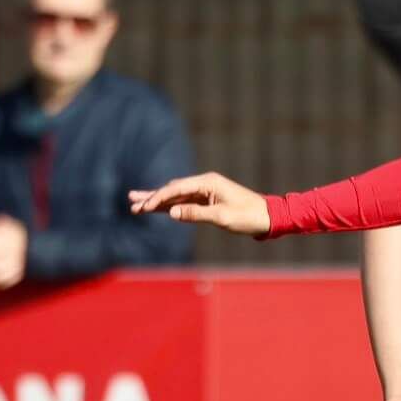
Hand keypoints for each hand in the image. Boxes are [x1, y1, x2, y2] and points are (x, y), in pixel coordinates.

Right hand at [129, 172, 270, 234]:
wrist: (268, 217)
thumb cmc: (248, 216)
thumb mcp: (222, 218)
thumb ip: (196, 214)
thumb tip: (171, 213)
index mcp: (208, 182)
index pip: (177, 189)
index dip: (159, 198)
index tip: (144, 207)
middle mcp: (204, 183)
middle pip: (173, 190)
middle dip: (153, 198)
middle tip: (132, 204)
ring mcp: (205, 191)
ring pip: (176, 196)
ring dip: (158, 201)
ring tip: (136, 204)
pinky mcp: (208, 200)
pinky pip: (185, 203)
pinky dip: (171, 206)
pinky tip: (157, 209)